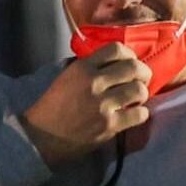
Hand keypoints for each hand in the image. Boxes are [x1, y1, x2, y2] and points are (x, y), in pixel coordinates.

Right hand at [19, 42, 151, 167]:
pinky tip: (135, 115)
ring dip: (142, 94)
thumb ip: (89, 67)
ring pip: (139, 90)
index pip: (116, 49)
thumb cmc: (53, 106)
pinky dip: (141, 114)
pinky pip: (139, 114)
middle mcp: (94, 82)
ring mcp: (102, 104)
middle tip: (142, 80)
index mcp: (82, 67)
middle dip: (144, 73)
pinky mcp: (109, 125)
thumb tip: (114, 63)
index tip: (131, 62)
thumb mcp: (67, 77)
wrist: (41, 137)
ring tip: (137, 99)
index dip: (130, 55)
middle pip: (133, 68)